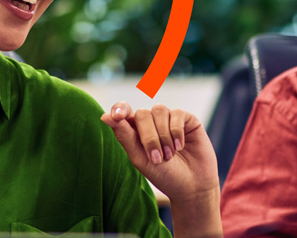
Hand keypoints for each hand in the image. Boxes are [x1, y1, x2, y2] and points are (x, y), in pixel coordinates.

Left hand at [100, 102, 218, 200]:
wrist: (192, 186)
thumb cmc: (163, 175)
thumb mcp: (140, 158)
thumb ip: (124, 136)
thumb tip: (104, 116)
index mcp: (135, 130)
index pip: (123, 111)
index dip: (119, 109)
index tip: (117, 116)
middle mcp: (152, 121)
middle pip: (142, 114)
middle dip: (148, 137)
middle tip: (157, 158)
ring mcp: (169, 119)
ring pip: (159, 110)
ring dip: (163, 136)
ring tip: (169, 155)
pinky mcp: (187, 119)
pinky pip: (177, 113)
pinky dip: (176, 132)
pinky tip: (180, 147)